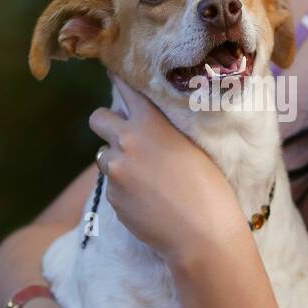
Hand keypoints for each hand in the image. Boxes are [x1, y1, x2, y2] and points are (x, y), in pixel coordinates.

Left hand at [88, 75, 244, 265]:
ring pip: (103, 155)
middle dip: (106, 123)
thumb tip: (146, 127)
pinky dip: (123, 189)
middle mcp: (127, 141)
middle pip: (98, 117)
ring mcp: (114, 170)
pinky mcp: (111, 197)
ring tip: (144, 177)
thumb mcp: (190, 146)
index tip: (113, 73)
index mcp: (150, 122)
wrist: (201, 234)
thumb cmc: (209, 189)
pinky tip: (147, 200)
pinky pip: (110, 185)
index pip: (124, 88)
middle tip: (122, 134)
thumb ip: (161, 131)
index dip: (117, 79)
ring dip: (116, 160)